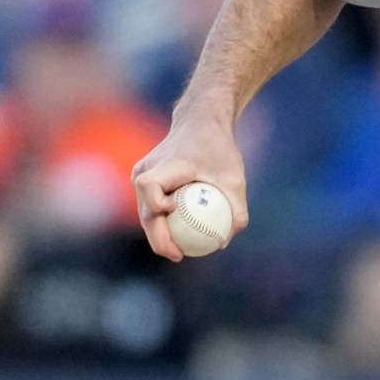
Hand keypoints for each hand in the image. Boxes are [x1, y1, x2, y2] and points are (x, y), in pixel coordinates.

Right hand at [131, 99, 250, 260]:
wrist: (201, 123)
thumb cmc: (218, 149)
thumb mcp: (235, 177)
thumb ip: (236, 209)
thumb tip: (225, 241)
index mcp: (165, 165)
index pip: (149, 185)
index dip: (156, 203)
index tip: (175, 213)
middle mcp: (146, 170)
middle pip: (144, 208)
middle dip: (157, 237)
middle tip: (177, 255)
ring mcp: (142, 175)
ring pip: (145, 211)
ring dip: (158, 233)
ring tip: (178, 253)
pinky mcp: (145, 180)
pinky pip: (150, 206)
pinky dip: (162, 223)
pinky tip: (179, 239)